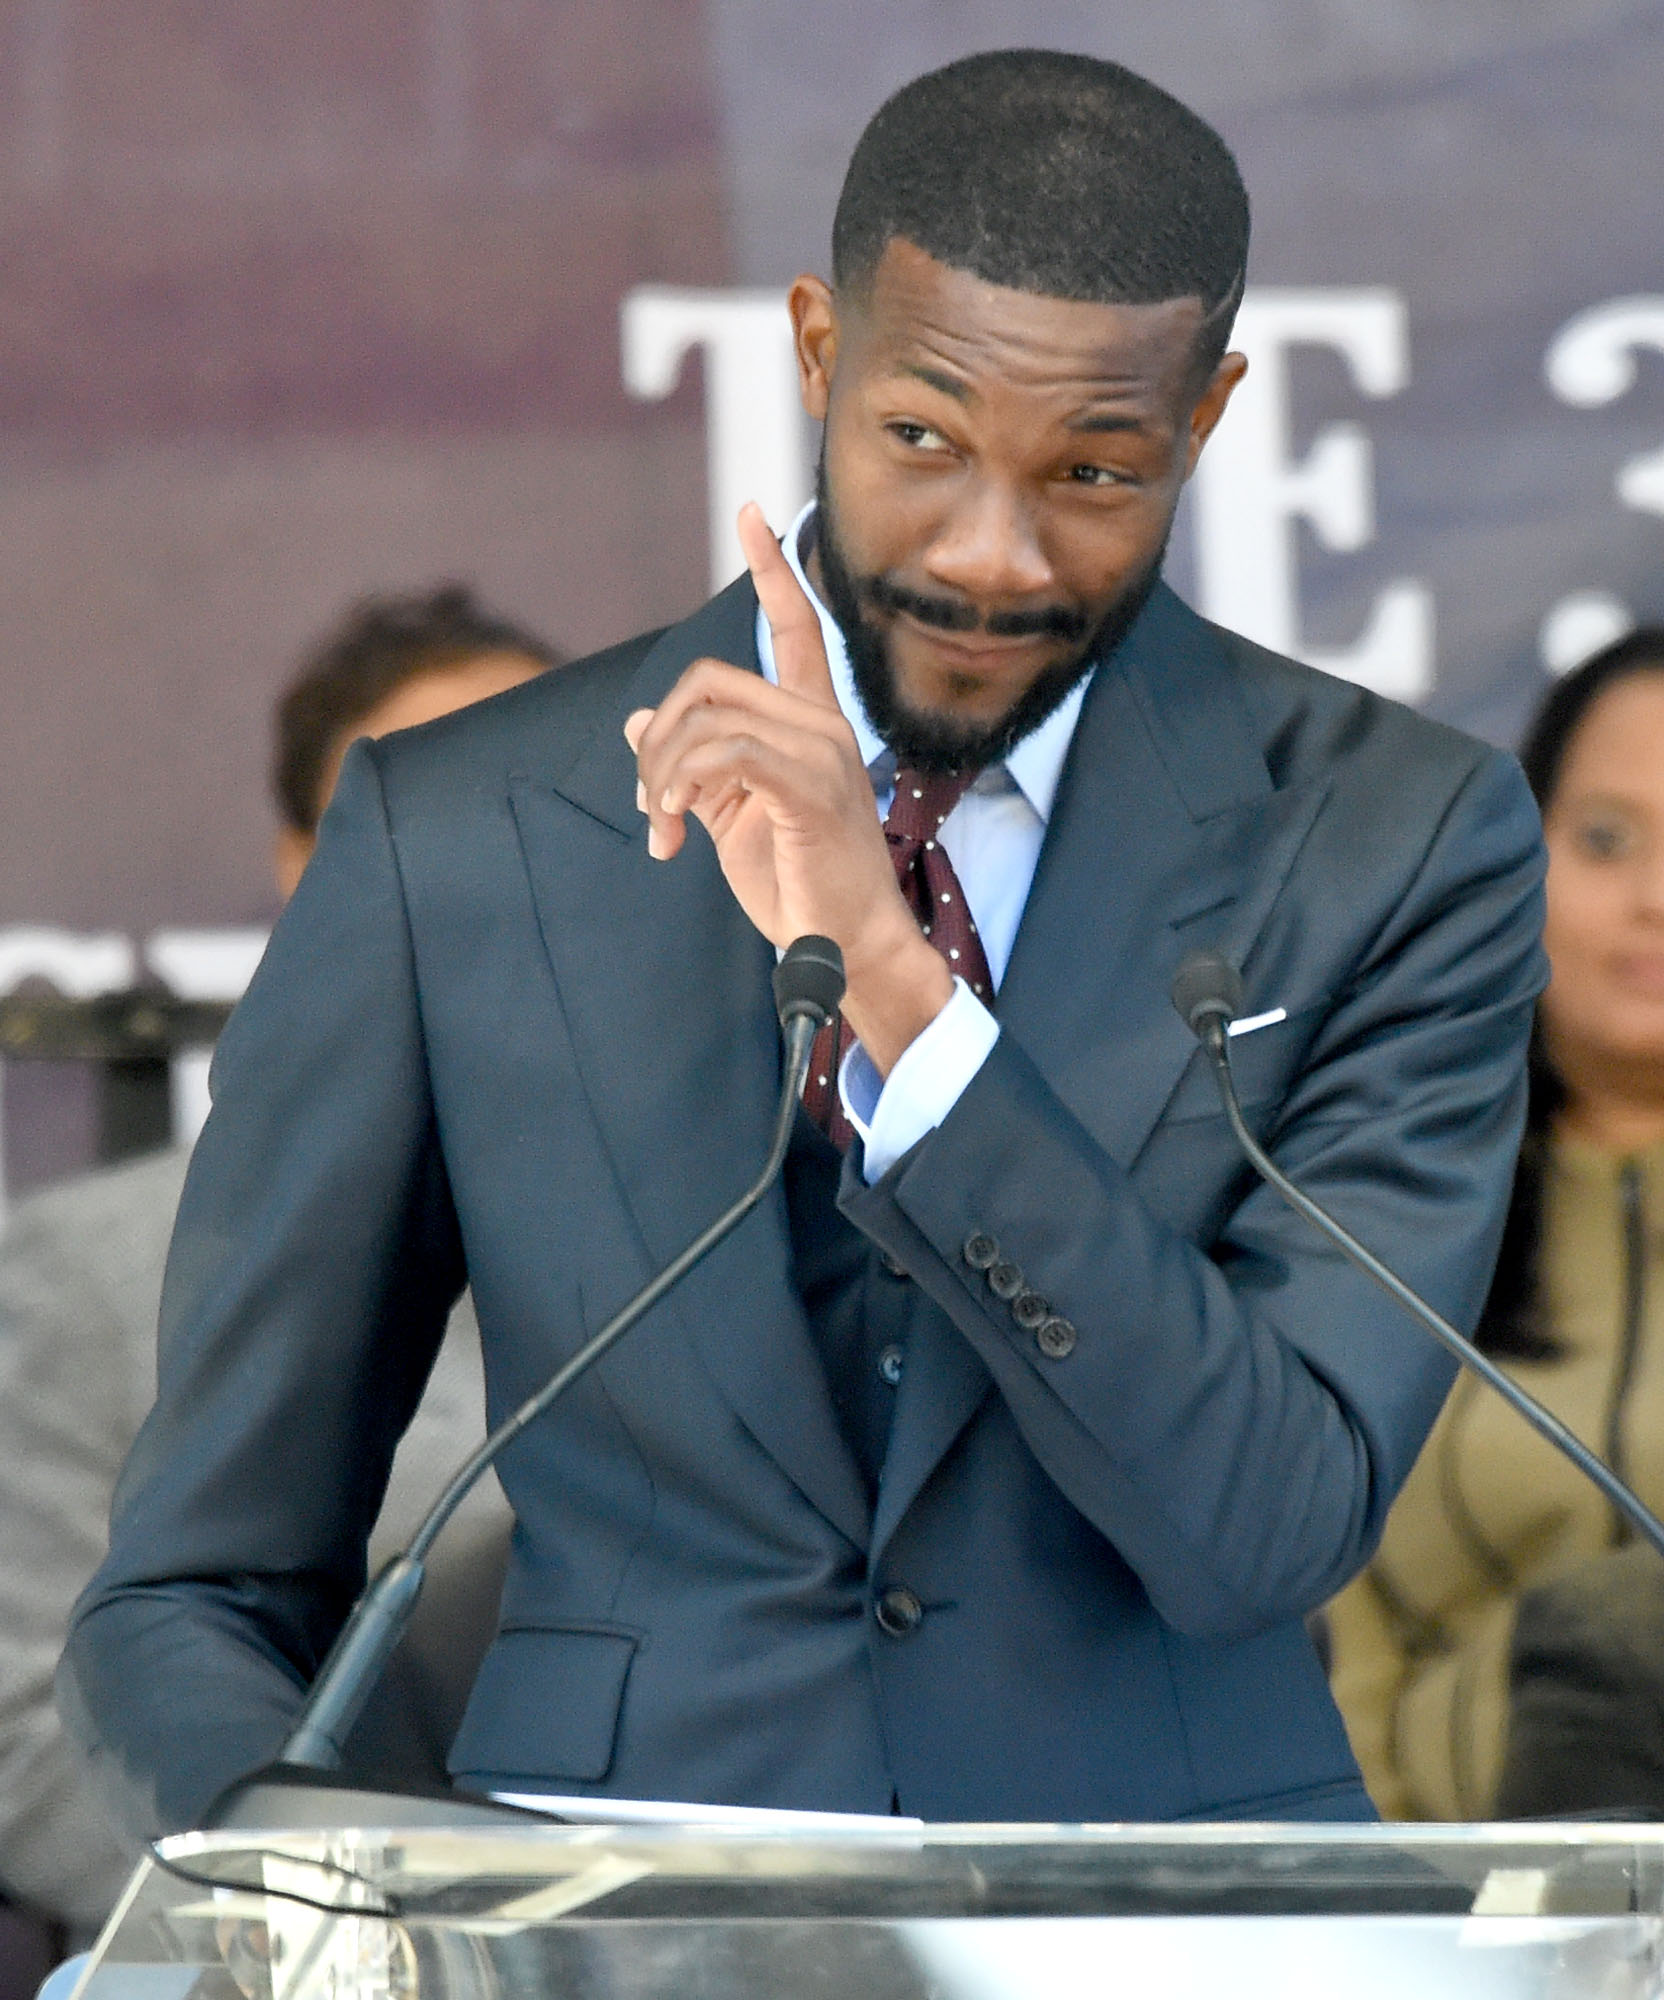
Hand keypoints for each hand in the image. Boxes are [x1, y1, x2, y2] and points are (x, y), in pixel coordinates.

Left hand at [624, 503, 952, 1073]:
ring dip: (660, 773)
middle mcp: (823, 725)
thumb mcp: (732, 817)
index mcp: (812, 724)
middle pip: (711, 679)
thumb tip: (638, 723)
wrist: (845, 948)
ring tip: (661, 829)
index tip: (757, 515)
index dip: (775, 571)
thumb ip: (693, 765)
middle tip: (649, 803)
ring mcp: (821, 752)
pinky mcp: (807, 788)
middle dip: (659, 739)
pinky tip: (672, 830)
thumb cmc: (799, 884)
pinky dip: (679, 785)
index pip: (798, 628)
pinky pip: (724, 752)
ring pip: (707, 717)